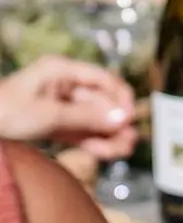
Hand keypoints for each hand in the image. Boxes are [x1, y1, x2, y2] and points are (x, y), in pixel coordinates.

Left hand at [0, 56, 136, 158]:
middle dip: (116, 122)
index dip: (120, 96)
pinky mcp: (57, 124)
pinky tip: (106, 152)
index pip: (102, 79)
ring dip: (109, 135)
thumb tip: (122, 118)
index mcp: (61, 70)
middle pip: (101, 102)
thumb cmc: (5, 113)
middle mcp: (65, 86)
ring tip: (123, 150)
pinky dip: (95, 142)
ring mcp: (61, 106)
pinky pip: (83, 132)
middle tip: (129, 140)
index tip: (130, 116)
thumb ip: (86, 117)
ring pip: (95, 120)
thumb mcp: (48, 114)